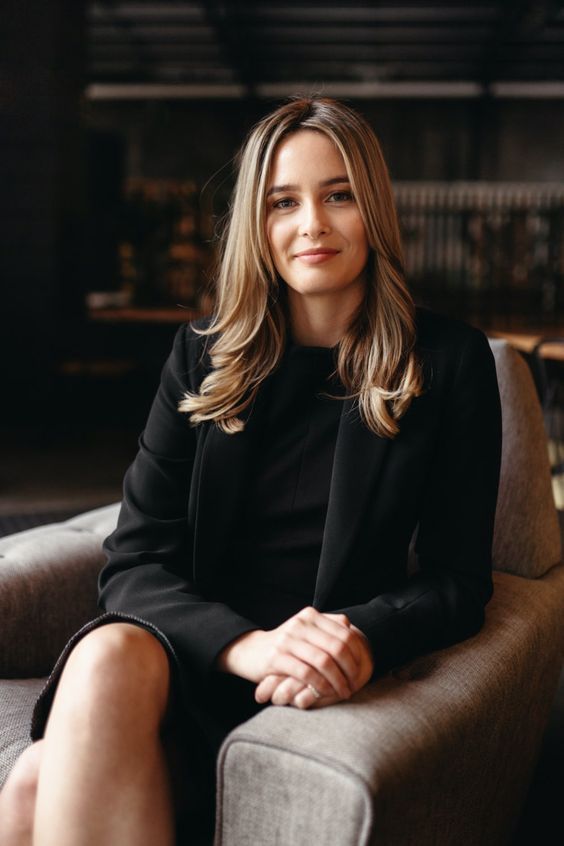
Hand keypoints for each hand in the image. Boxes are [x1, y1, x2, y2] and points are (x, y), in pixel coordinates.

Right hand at [216, 607, 366, 701]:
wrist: (251, 651)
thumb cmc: (286, 646)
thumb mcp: (306, 631)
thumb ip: (327, 627)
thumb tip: (350, 627)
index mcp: (311, 615)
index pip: (345, 634)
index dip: (358, 655)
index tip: (362, 671)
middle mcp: (300, 623)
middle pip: (337, 647)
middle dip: (350, 669)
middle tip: (355, 685)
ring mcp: (287, 639)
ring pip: (323, 661)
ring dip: (338, 680)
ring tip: (344, 692)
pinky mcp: (276, 657)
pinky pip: (306, 672)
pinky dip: (320, 684)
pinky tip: (326, 692)